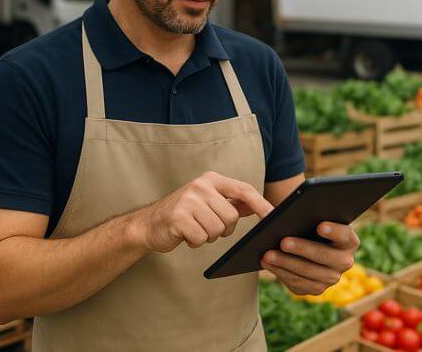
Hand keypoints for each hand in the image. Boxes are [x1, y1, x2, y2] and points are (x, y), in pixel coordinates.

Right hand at [132, 171, 272, 252]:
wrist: (149, 224)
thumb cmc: (184, 214)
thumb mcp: (209, 202)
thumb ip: (233, 203)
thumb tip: (259, 205)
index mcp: (211, 179)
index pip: (243, 190)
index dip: (260, 204)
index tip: (273, 216)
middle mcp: (201, 186)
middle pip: (231, 217)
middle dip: (223, 229)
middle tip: (207, 227)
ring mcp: (188, 200)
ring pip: (217, 230)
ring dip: (207, 236)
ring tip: (194, 229)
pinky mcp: (178, 217)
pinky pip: (201, 238)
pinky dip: (195, 242)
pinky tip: (184, 235)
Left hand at [261, 222, 359, 295]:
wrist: (310, 245)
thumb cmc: (311, 226)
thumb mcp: (313, 218)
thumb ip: (305, 215)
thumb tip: (282, 215)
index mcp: (349, 241)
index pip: (345, 235)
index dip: (334, 231)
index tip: (320, 226)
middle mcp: (345, 261)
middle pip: (325, 256)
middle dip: (302, 249)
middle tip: (283, 242)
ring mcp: (332, 278)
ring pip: (309, 273)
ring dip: (287, 263)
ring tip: (268, 254)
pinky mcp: (317, 289)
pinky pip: (299, 284)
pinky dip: (281, 273)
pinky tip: (268, 264)